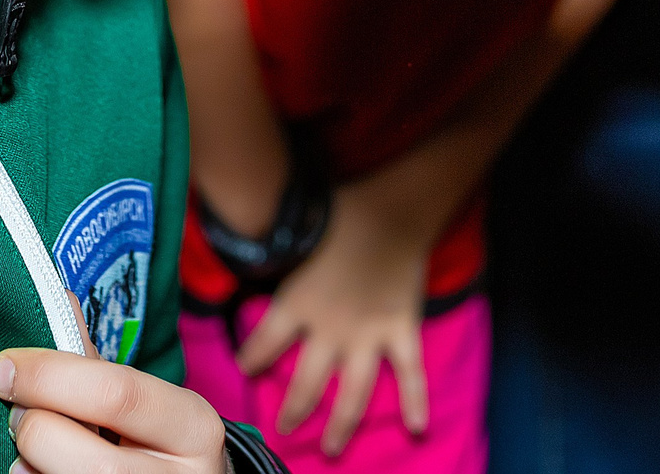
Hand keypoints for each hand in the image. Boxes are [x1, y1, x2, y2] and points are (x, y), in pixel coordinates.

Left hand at [0, 349, 226, 473]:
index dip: (49, 377)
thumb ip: (94, 360)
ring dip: (28, 468)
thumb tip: (57, 297)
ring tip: (23, 453)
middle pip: (88, 456)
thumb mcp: (143, 400)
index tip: (5, 367)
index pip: (115, 392)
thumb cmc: (155, 443)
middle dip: (35, 428)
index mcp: (193, 425)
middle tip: (16, 415)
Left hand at [234, 173, 439, 453]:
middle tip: (283, 431)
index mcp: (297, 303)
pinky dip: (416, 402)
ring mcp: (367, 336)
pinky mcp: (400, 331)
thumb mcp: (296, 237)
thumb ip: (278, 257)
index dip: (251, 359)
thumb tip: (250, 251)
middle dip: (293, 410)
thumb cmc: (341, 212)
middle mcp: (329, 329)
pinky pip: (409, 374)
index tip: (242, 370)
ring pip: (352, 394)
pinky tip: (417, 428)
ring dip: (341, 425)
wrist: (392, 209)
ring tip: (332, 450)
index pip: (264, 343)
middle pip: (305, 383)